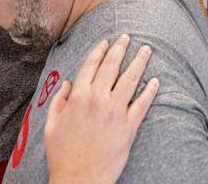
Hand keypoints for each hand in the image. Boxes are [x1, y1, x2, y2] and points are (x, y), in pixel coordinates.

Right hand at [46, 36, 159, 183]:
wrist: (79, 179)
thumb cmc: (63, 155)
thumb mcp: (51, 125)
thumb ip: (58, 102)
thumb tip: (67, 84)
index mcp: (78, 97)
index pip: (91, 66)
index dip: (100, 51)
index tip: (106, 42)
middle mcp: (97, 100)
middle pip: (112, 67)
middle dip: (120, 49)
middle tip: (127, 37)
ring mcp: (115, 112)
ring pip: (130, 80)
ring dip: (139, 62)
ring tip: (146, 50)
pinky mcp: (129, 126)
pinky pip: (142, 103)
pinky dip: (150, 91)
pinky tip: (156, 81)